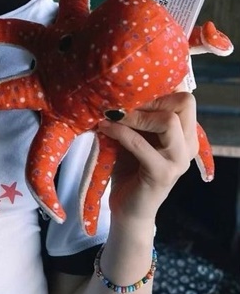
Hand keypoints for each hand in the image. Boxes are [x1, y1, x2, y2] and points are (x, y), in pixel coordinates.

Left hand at [97, 91, 198, 224]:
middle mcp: (188, 145)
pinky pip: (140, 143)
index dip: (161, 90)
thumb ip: (139, 114)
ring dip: (136, 115)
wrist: (128, 208)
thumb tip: (120, 85)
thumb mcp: (138, 133)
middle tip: (124, 102)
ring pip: (169, 121)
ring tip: (112, 115)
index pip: (185, 99)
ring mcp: (178, 161)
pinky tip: (105, 128)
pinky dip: (120, 132)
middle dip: (151, 99)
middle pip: (184, 104)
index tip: (134, 91)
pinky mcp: (162, 174)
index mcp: (186, 134)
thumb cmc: (130, 165)